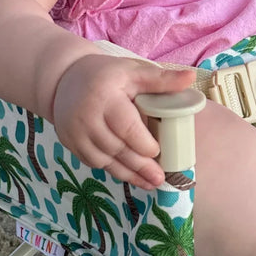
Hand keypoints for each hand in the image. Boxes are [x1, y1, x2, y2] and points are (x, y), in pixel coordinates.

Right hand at [52, 55, 195, 188]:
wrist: (65, 80)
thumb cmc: (106, 75)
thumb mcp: (133, 72)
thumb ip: (161, 79)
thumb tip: (190, 78)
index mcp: (104, 97)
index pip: (125, 126)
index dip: (143, 143)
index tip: (159, 152)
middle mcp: (86, 117)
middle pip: (116, 148)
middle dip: (140, 166)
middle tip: (160, 178)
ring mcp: (75, 133)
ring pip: (104, 160)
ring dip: (128, 174)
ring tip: (150, 183)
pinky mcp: (71, 144)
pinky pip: (94, 162)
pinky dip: (114, 171)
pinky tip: (131, 177)